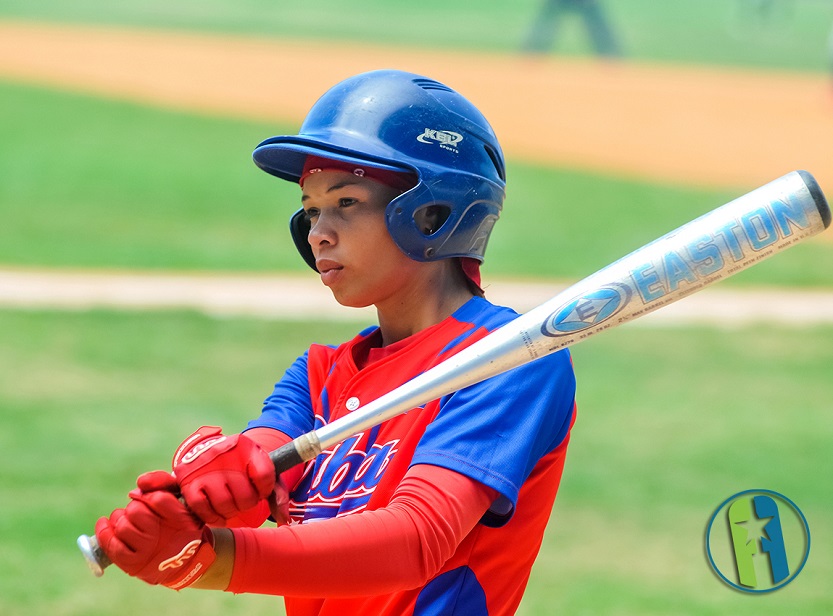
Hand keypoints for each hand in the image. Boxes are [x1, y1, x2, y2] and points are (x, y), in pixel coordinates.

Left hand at [94, 482, 214, 588]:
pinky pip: (112, 546)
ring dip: (120, 519)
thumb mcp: (180, 500)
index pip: (158, 499)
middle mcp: (165, 537)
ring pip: (122, 527)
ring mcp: (148, 552)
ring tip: (125, 520)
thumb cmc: (177, 524)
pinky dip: (104, 532)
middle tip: (137, 511)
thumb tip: (140, 483)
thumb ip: (163, 483)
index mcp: (181, 519)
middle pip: (136, 511)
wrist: (182, 563)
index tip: (144, 496)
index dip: (146, 495)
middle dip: (133, 507)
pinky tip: (105, 523)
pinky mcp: (133, 564)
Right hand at [172, 426, 276, 525]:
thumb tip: (284, 519)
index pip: (265, 476)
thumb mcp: (260, 468)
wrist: (208, 450)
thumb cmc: (240, 466)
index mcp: (247, 447)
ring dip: (231, 511)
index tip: (260, 489)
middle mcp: (225, 453)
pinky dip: (212, 516)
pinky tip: (217, 513)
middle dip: (247, 503)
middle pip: (246, 496)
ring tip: (231, 505)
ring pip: (225, 504)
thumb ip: (277, 492)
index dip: (265, 490)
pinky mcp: (188, 480)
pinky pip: (201, 507)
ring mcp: (205, 467)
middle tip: (243, 499)